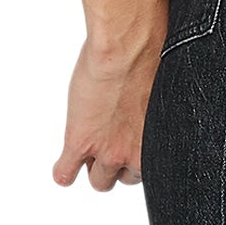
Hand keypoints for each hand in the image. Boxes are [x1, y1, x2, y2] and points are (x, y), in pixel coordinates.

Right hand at [52, 29, 162, 191]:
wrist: (126, 44)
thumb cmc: (152, 53)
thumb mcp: (161, 93)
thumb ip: (153, 113)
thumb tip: (150, 111)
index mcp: (157, 140)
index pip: (147, 168)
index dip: (136, 153)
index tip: (131, 143)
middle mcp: (134, 152)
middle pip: (124, 176)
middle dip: (117, 160)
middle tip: (110, 139)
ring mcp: (105, 150)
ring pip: (99, 180)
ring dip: (93, 166)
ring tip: (90, 147)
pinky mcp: (79, 142)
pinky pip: (65, 174)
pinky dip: (64, 170)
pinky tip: (66, 162)